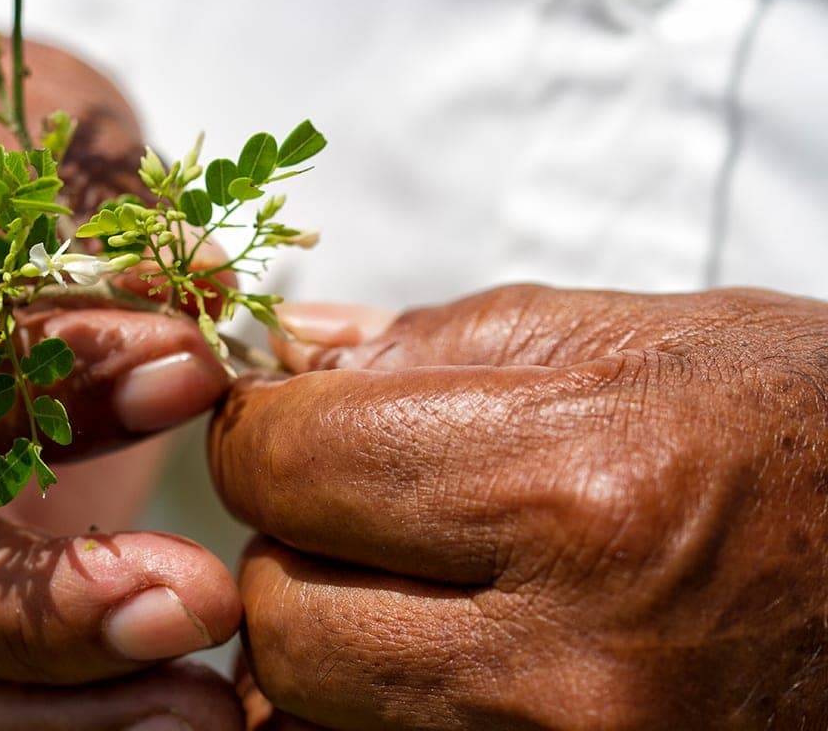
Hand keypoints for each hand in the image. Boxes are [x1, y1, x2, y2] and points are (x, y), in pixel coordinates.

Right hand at [0, 39, 242, 729]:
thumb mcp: (36, 131)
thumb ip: (103, 208)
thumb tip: (202, 297)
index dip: (31, 369)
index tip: (189, 366)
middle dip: (37, 598)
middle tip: (197, 600)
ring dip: (53, 701)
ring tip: (199, 711)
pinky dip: (48, 720)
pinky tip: (162, 713)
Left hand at [210, 286, 827, 728]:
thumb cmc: (804, 433)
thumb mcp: (643, 340)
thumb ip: (441, 340)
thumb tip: (294, 348)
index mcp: (575, 490)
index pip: (292, 470)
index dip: (260, 435)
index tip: (285, 424)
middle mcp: (568, 661)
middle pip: (284, 619)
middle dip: (284, 548)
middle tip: (343, 510)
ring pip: (314, 718)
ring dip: (322, 639)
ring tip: (401, 584)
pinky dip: (370, 713)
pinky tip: (430, 654)